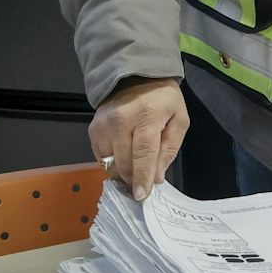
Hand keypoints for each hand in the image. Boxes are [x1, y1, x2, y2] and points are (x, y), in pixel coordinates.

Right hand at [90, 78, 187, 200]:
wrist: (135, 76)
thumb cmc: (162, 100)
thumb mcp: (178, 120)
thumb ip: (169, 149)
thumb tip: (157, 177)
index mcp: (147, 117)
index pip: (143, 154)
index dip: (142, 177)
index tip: (142, 195)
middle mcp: (121, 122)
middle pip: (124, 162)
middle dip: (134, 179)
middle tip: (143, 185)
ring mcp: (103, 126)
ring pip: (110, 163)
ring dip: (123, 172)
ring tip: (135, 169)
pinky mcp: (92, 130)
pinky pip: (101, 157)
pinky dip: (113, 163)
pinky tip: (123, 157)